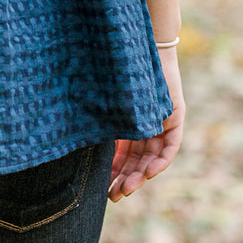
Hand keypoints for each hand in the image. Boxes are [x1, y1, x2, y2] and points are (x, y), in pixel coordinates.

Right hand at [108, 46, 184, 201]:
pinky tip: (147, 173)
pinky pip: (170, 146)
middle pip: (138, 160)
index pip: (124, 155)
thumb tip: (66, 137)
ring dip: (140, 176)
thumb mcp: (105, 101)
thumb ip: (99, 120)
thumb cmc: (115, 69)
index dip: (115, 173)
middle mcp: (147, 126)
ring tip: (126, 190)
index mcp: (129, 124)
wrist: (136, 45)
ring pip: (153, 158)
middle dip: (125, 180)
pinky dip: (160, 160)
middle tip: (114, 197)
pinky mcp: (175, 117)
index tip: (103, 190)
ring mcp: (162, 123)